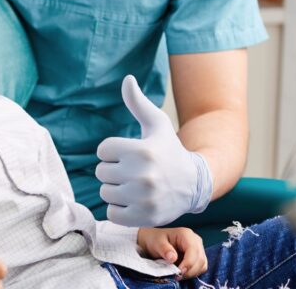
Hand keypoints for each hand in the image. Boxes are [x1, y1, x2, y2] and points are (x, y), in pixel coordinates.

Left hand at [96, 75, 213, 225]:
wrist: (194, 183)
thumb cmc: (169, 150)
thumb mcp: (157, 124)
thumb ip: (138, 103)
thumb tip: (127, 79)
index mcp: (141, 150)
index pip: (103, 150)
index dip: (114, 151)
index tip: (129, 154)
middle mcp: (142, 175)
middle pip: (102, 172)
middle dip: (114, 171)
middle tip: (133, 171)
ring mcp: (143, 198)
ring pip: (105, 192)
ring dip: (115, 190)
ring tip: (134, 186)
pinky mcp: (143, 217)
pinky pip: (112, 213)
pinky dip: (119, 209)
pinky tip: (134, 201)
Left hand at [137, 227, 207, 279]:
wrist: (154, 242)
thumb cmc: (155, 240)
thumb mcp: (156, 243)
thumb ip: (164, 249)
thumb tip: (173, 258)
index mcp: (186, 234)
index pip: (193, 250)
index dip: (188, 263)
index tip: (179, 272)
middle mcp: (195, 240)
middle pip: (200, 259)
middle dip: (190, 270)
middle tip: (177, 276)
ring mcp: (198, 248)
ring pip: (202, 265)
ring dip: (191, 273)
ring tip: (178, 275)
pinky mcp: (198, 257)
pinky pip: (200, 268)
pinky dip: (192, 273)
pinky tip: (182, 273)